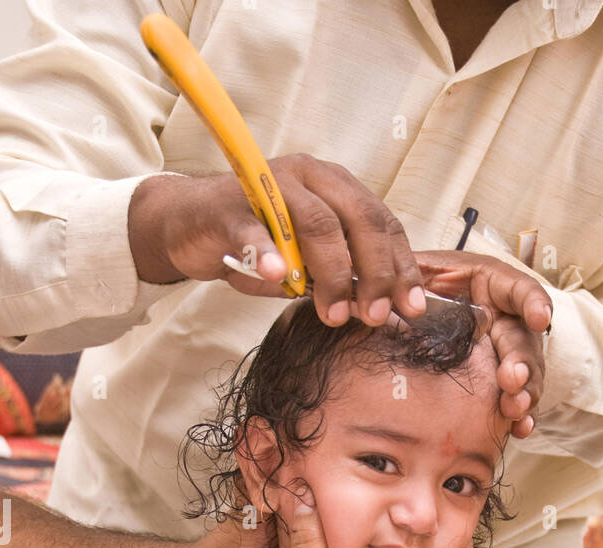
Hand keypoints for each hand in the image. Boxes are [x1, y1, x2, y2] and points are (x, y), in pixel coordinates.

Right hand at [128, 159, 425, 326]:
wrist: (190, 227)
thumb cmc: (258, 244)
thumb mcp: (308, 263)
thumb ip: (341, 277)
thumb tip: (380, 309)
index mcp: (336, 187)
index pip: (382, 222)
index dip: (401, 266)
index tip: (411, 307)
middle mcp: (308, 177)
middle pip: (357, 218)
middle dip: (374, 271)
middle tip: (375, 316)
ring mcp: (268, 187)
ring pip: (314, 223)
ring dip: (330, 273)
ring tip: (333, 314)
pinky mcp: (229, 208)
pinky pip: (253, 229)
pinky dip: (268, 252)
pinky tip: (281, 278)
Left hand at [416, 250, 551, 438]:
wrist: (396, 316)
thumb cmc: (403, 288)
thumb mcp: (402, 275)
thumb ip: (401, 281)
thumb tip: (403, 301)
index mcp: (485, 282)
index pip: (518, 288)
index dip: (533, 302)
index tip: (539, 318)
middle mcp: (503, 316)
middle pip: (524, 339)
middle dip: (523, 361)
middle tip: (512, 379)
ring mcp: (503, 350)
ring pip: (526, 372)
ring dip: (525, 391)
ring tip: (514, 409)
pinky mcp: (497, 380)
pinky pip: (514, 398)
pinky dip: (519, 415)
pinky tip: (520, 428)